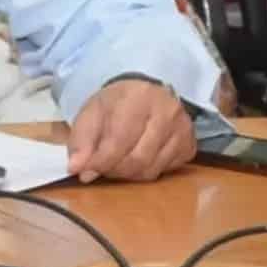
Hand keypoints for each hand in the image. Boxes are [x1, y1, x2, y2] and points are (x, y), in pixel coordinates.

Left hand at [66, 79, 194, 182]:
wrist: (144, 92)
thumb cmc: (116, 103)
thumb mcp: (91, 113)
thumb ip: (81, 140)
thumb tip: (76, 169)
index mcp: (138, 97)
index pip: (119, 139)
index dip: (100, 161)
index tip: (84, 171)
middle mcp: (166, 111)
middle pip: (137, 159)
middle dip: (113, 170)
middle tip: (101, 167)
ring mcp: (182, 129)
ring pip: (151, 169)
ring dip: (128, 174)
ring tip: (116, 163)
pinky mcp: (189, 145)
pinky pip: (165, 171)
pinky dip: (145, 172)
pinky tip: (136, 158)